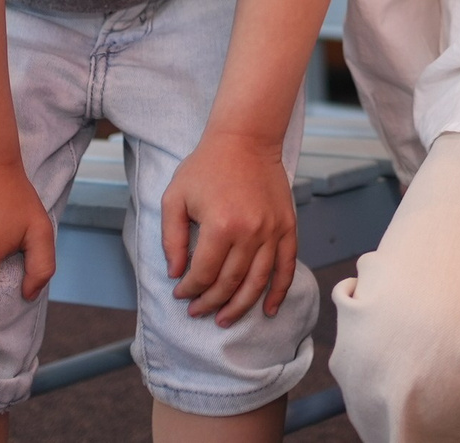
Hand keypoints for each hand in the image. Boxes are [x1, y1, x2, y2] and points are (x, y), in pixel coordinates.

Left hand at [163, 127, 298, 325]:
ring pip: (258, 281)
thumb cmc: (206, 166)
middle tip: (197, 312)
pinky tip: (268, 310)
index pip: (204, 273)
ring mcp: (272, 230)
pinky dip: (279, 291)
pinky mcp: (288, 226)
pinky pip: (286, 266)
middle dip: (211, 303)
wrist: (246, 139)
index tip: (180, 293)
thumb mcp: (174, 198)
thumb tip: (176, 273)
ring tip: (224, 320)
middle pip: (230, 282)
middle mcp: (250, 232)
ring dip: (240, 306)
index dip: (189, 289)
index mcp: (220, 226)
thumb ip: (171, 239)